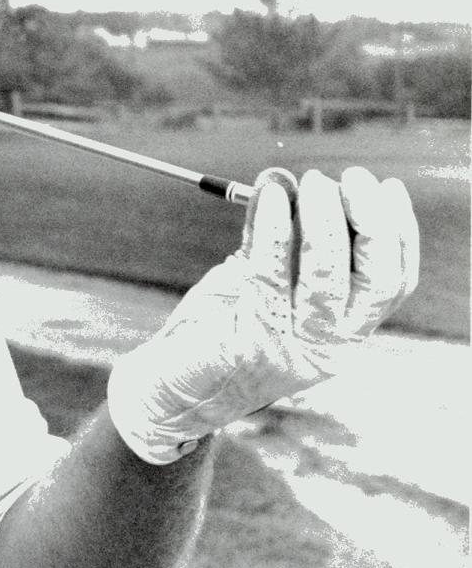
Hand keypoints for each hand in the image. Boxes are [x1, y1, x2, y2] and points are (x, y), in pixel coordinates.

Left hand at [108, 166, 418, 464]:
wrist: (170, 388)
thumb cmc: (217, 329)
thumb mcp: (256, 280)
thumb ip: (276, 238)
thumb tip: (285, 179)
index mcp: (341, 334)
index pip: (393, 284)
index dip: (397, 233)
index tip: (384, 189)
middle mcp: (329, 349)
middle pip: (373, 280)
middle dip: (368, 221)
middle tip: (345, 180)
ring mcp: (293, 352)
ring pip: (327, 277)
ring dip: (323, 221)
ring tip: (312, 183)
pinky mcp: (253, 346)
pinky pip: (270, 276)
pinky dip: (273, 230)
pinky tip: (269, 199)